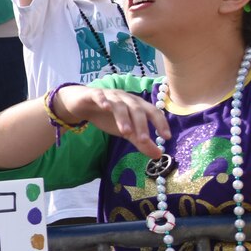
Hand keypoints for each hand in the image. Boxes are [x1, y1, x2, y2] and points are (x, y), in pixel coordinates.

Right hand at [54, 85, 169, 158]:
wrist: (83, 104)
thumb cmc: (108, 116)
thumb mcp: (126, 131)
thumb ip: (141, 141)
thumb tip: (158, 155)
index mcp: (137, 105)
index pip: (153, 112)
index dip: (161, 123)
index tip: (166, 137)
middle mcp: (126, 98)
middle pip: (137, 109)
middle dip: (142, 124)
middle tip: (143, 140)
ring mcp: (111, 95)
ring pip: (120, 105)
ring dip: (124, 118)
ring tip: (125, 132)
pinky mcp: (94, 95)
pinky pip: (100, 96)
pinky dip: (103, 101)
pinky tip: (105, 107)